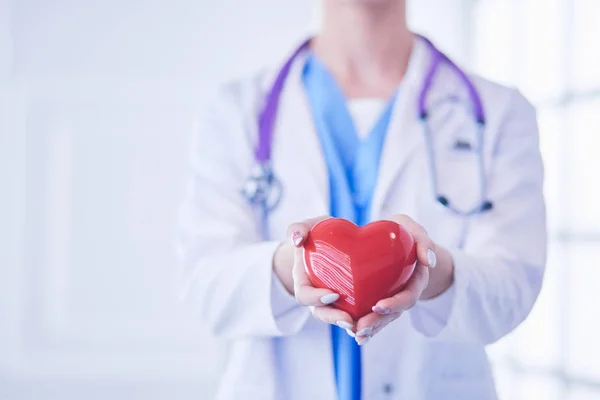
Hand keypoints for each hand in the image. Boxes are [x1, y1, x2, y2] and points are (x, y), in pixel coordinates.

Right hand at [282, 216, 354, 332]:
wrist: (334, 243)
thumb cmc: (319, 234)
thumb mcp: (309, 227)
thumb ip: (298, 229)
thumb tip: (297, 240)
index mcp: (303, 281)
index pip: (304, 295)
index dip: (315, 298)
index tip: (332, 294)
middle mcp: (316, 296)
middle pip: (320, 313)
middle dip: (333, 318)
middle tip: (349, 320)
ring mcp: (332, 302)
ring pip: (338, 319)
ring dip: (349, 326)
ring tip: (362, 327)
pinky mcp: (349, 304)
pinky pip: (354, 317)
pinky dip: (363, 323)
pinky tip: (374, 326)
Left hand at [353, 214, 452, 344]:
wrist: (400, 241)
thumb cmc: (405, 233)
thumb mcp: (415, 231)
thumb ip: (424, 241)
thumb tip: (428, 261)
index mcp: (416, 279)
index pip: (408, 296)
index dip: (395, 303)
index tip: (379, 306)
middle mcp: (405, 293)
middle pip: (394, 313)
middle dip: (378, 322)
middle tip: (360, 327)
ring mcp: (393, 299)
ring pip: (383, 319)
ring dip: (371, 329)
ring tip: (356, 335)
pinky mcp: (379, 300)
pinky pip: (374, 316)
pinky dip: (367, 327)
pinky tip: (355, 336)